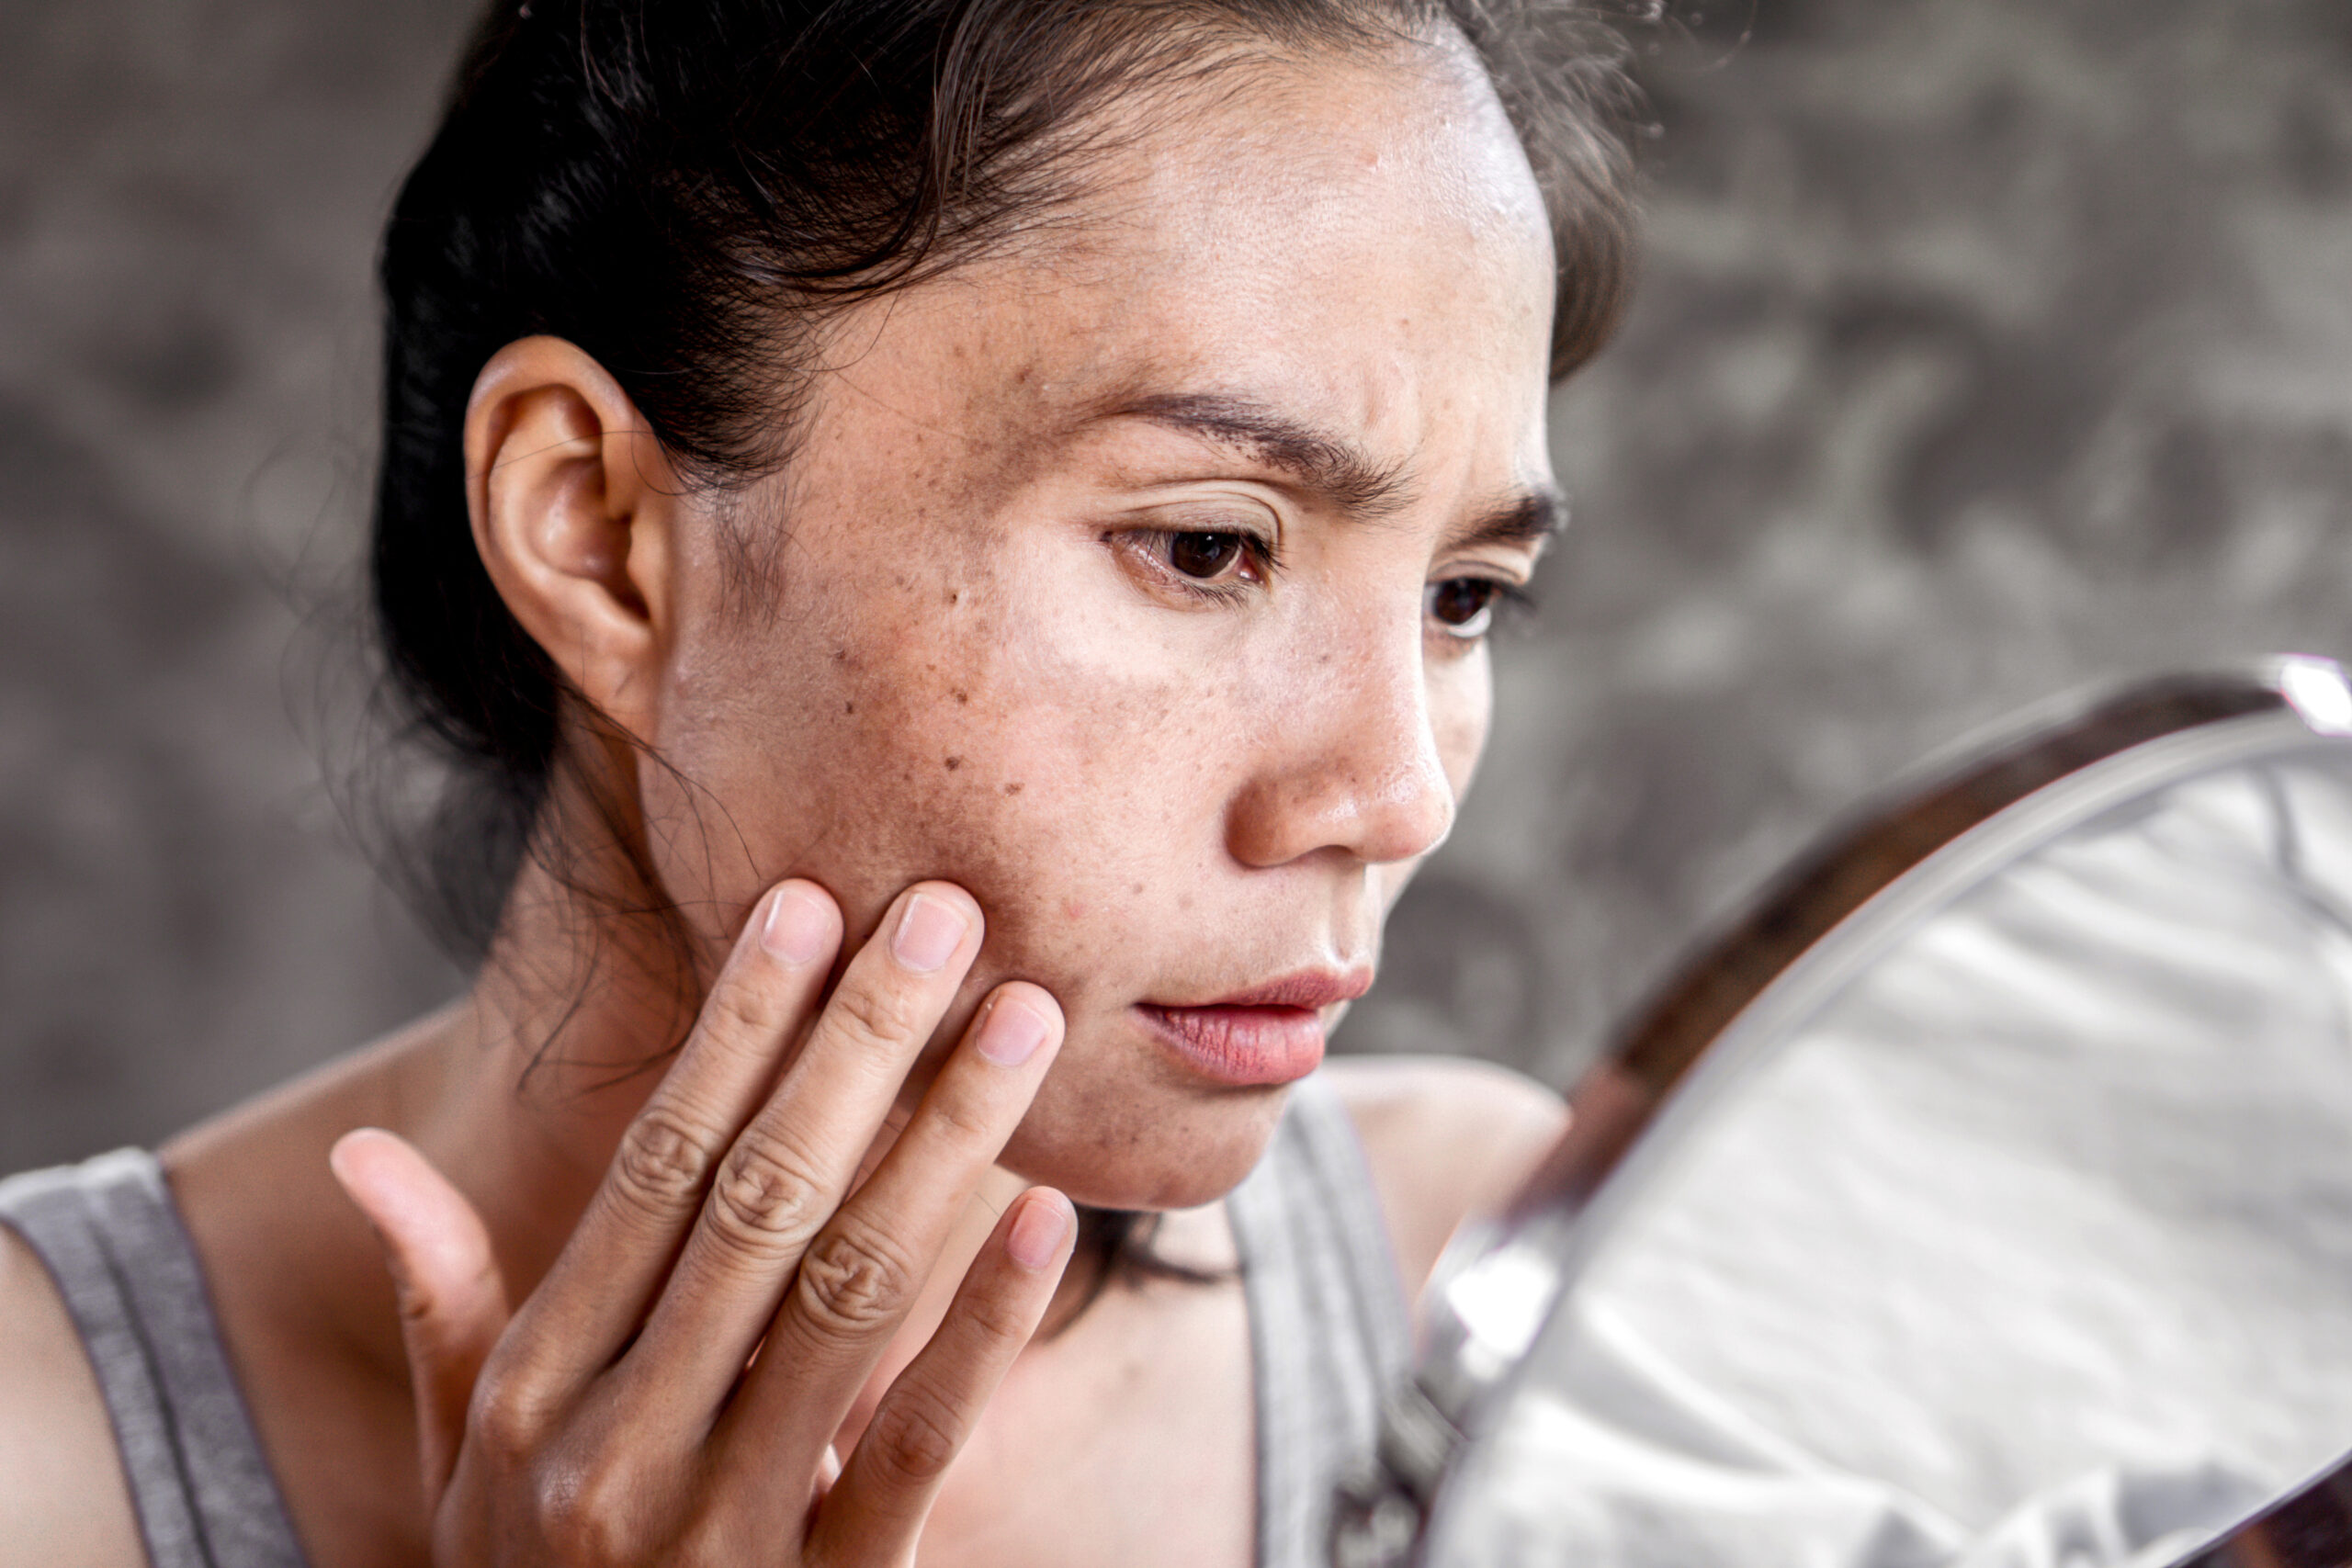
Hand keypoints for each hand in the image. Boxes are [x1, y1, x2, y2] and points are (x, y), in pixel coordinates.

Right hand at [330, 879, 1075, 1565]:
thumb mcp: (460, 1467)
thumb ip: (442, 1308)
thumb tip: (364, 1152)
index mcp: (533, 1391)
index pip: (655, 1170)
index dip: (737, 1032)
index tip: (808, 907)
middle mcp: (615, 1447)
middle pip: (760, 1200)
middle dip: (859, 1044)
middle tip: (946, 912)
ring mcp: (721, 1531)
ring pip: (848, 1295)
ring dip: (942, 1144)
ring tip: (1022, 1021)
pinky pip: (915, 1449)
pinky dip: (984, 1330)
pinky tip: (1045, 1220)